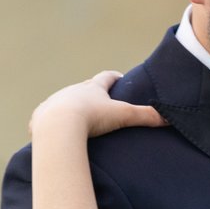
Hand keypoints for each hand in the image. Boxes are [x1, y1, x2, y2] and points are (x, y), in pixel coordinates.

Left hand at [30, 72, 167, 140]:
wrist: (58, 127)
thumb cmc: (91, 119)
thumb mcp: (122, 116)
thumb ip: (145, 116)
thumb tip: (169, 118)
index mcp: (92, 88)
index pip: (106, 77)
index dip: (114, 78)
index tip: (120, 79)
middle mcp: (72, 90)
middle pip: (84, 88)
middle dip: (92, 93)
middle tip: (101, 102)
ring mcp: (55, 102)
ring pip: (64, 101)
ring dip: (70, 107)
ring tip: (77, 119)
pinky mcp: (41, 116)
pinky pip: (45, 116)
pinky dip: (51, 121)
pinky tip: (54, 130)